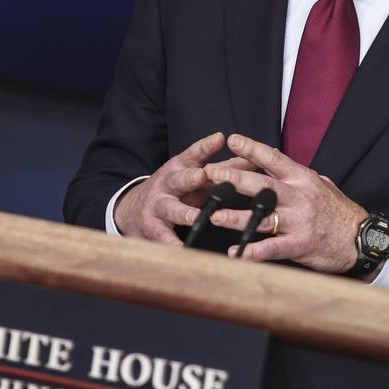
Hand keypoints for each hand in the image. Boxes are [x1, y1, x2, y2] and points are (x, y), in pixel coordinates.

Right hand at [112, 132, 254, 243]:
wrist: (135, 209)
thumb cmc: (178, 190)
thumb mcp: (197, 176)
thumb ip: (223, 169)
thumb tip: (254, 159)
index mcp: (180, 168)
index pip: (193, 155)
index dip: (205, 147)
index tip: (219, 138)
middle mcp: (167, 185)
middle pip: (179, 180)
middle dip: (189, 178)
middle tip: (200, 176)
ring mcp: (158, 207)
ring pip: (171, 209)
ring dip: (184, 213)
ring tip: (194, 217)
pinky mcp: (154, 229)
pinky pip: (164, 237)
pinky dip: (172, 244)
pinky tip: (182, 249)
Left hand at [203, 133, 373, 276]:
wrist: (362, 240)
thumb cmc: (340, 212)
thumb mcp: (322, 185)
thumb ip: (298, 176)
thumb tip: (277, 160)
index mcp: (304, 180)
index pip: (275, 159)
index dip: (253, 149)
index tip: (232, 140)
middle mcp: (299, 197)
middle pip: (262, 185)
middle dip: (234, 178)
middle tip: (211, 174)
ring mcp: (299, 222)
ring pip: (262, 217)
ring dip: (236, 217)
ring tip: (215, 215)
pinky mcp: (300, 244)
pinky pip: (272, 248)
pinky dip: (252, 252)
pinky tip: (235, 253)